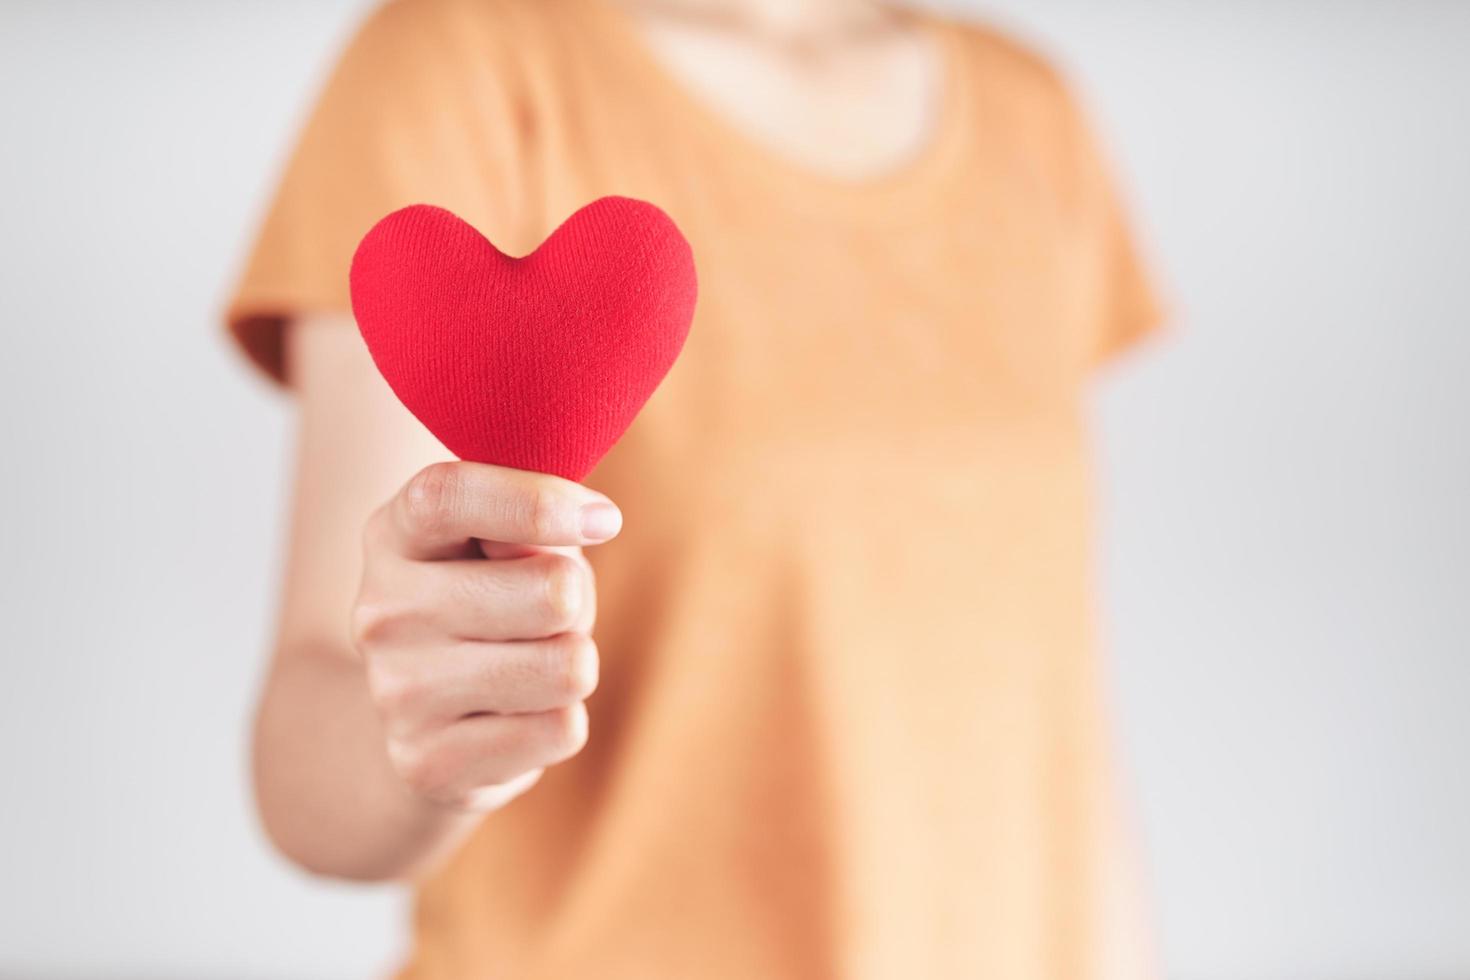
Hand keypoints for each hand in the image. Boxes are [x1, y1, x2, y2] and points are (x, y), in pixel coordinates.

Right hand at [351, 461, 621, 811]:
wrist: (425, 721)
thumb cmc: (490, 601)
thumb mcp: (503, 543)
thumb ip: (535, 524)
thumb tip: (587, 523)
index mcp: (394, 535)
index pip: (450, 496)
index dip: (538, 503)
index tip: (604, 521)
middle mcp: (383, 612)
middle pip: (553, 593)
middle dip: (577, 602)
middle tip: (546, 615)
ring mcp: (398, 692)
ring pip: (568, 668)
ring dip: (573, 663)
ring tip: (531, 663)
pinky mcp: (428, 762)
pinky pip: (562, 729)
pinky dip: (560, 721)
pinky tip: (515, 715)